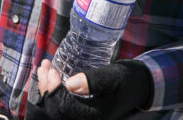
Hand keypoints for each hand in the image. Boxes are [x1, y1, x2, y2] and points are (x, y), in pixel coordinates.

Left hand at [27, 59, 152, 119]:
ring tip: (44, 68)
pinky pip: (62, 104)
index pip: (65, 107)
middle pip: (56, 110)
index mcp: (95, 114)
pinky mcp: (81, 109)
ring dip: (46, 88)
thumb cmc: (128, 79)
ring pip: (56, 107)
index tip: (52, 71)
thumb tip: (70, 84)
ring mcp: (83, 115)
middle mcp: (86, 118)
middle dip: (46, 88)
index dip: (53, 90)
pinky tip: (49, 76)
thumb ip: (94, 80)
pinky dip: (52, 90)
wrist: (138, 85)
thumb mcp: (114, 76)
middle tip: (45, 67)